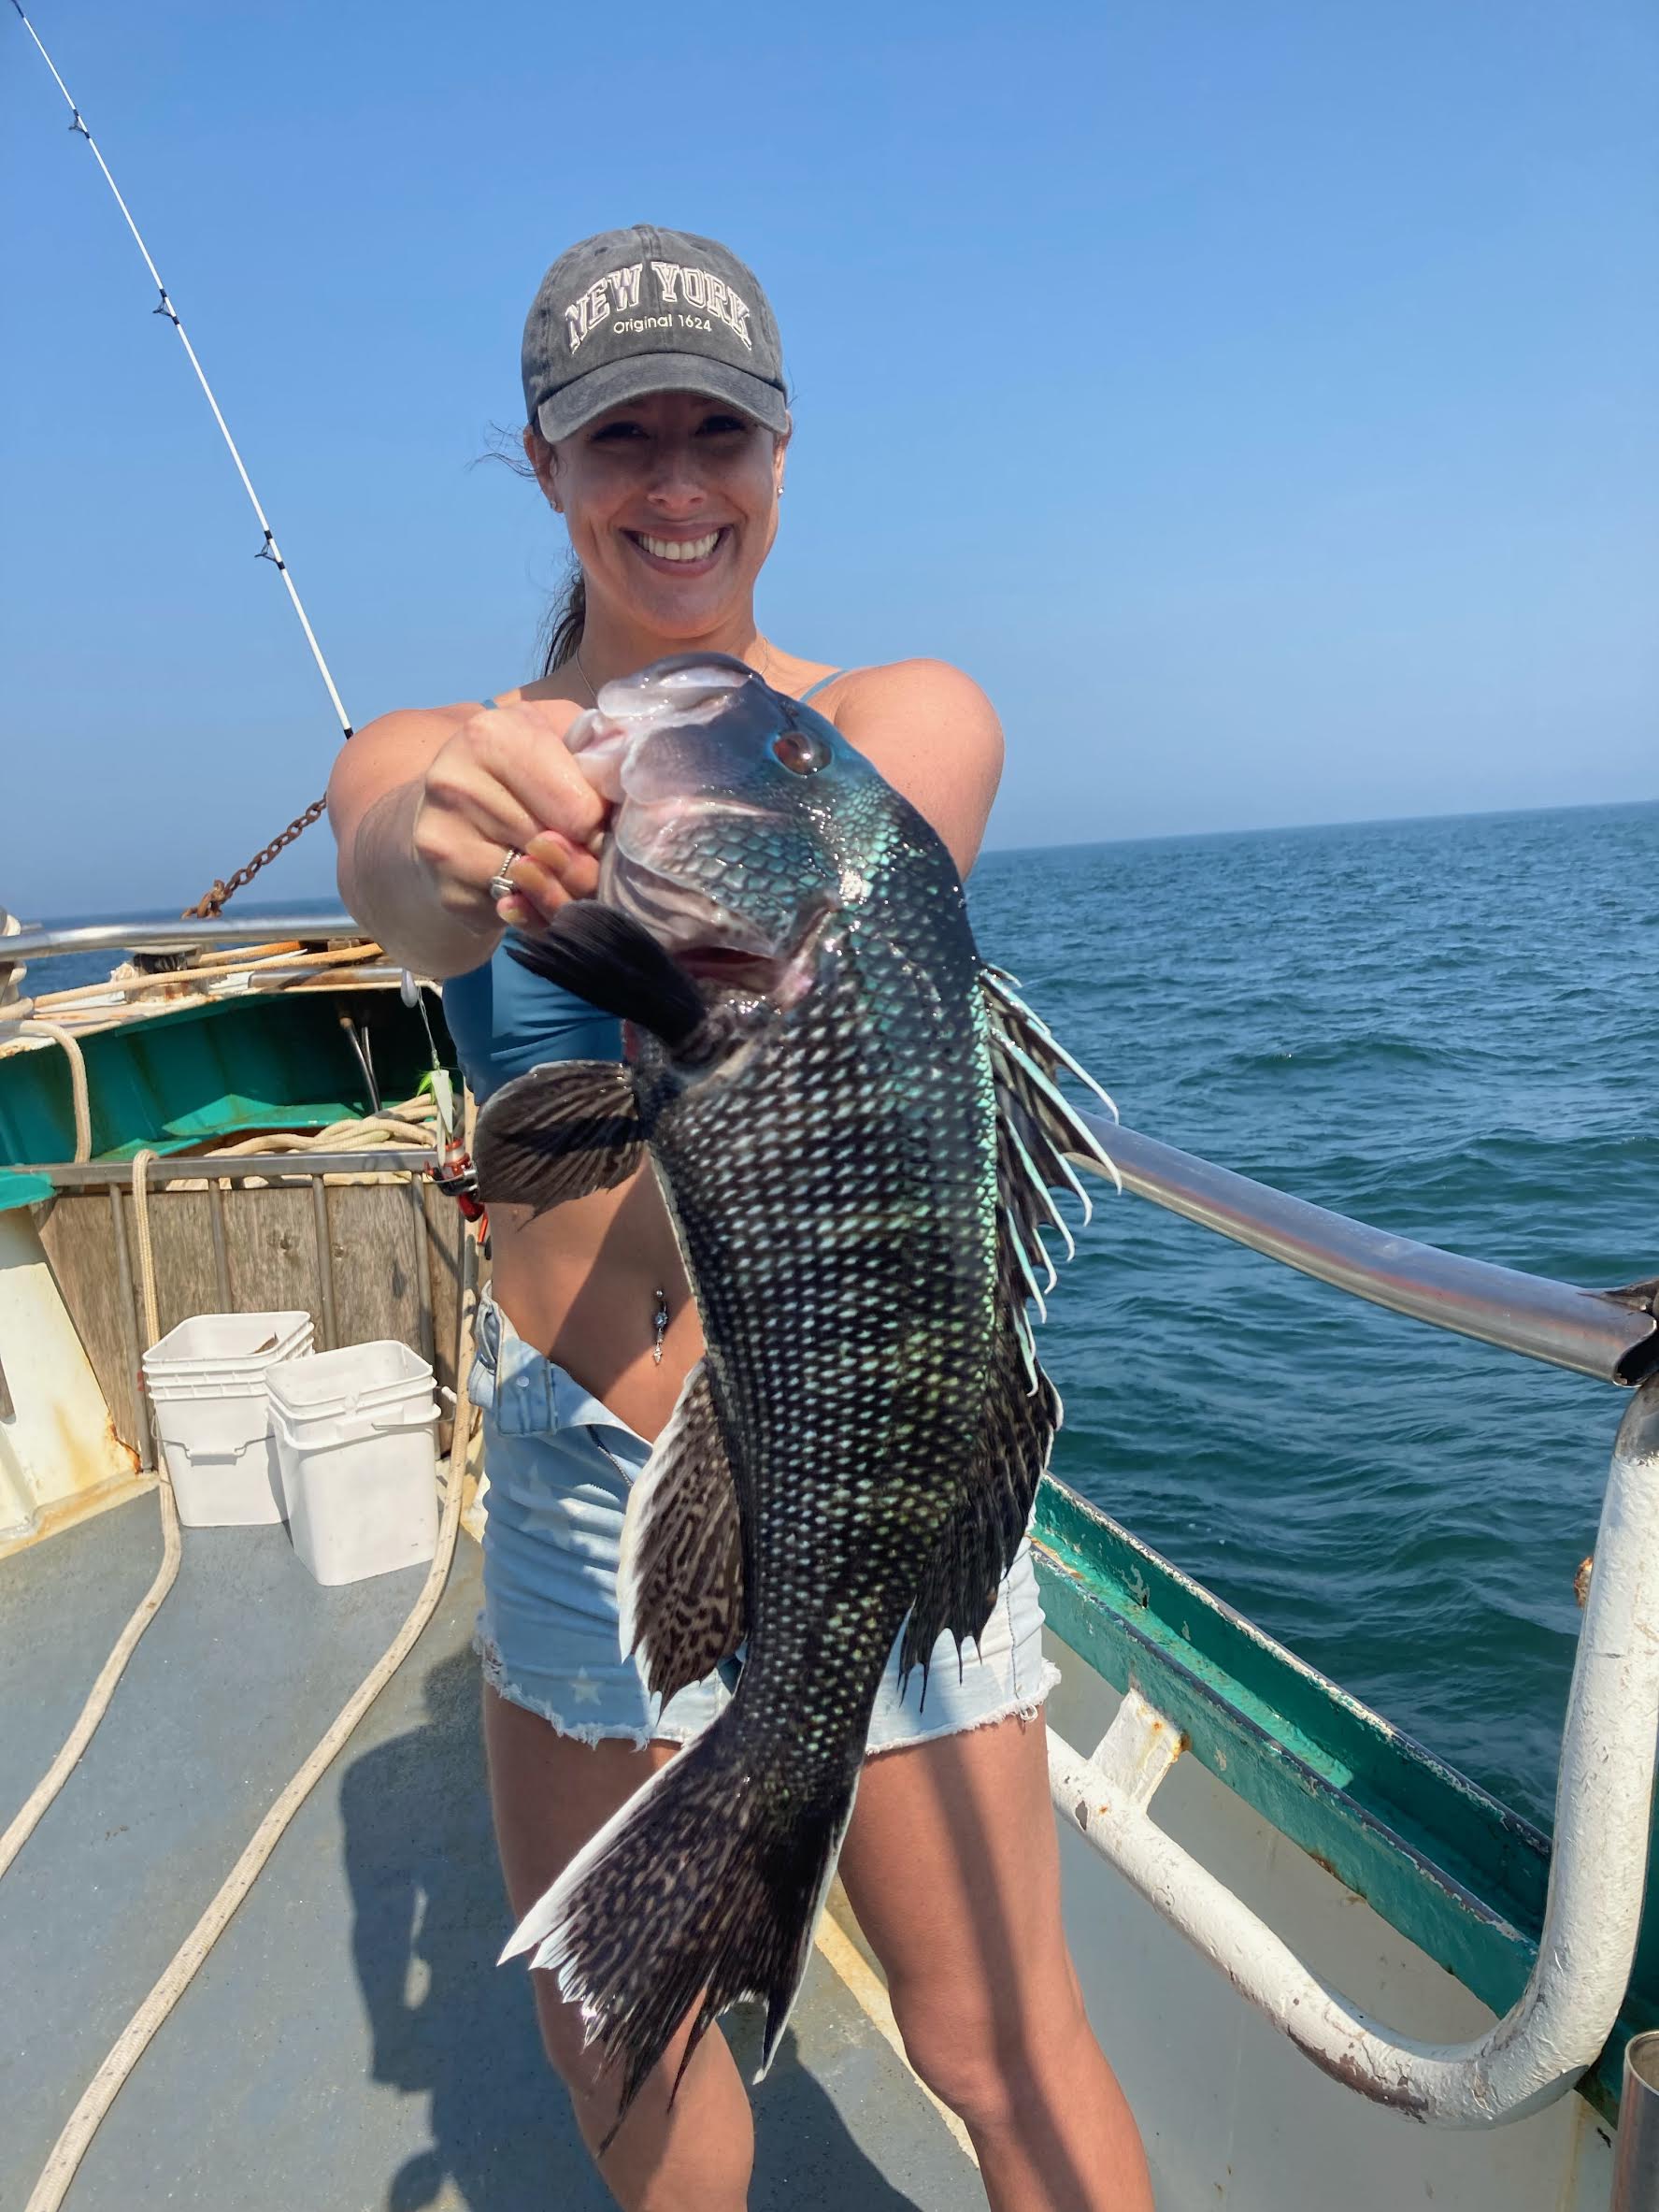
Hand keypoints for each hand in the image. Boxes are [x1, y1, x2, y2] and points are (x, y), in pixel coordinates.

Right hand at [410, 698, 606, 930]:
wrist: (449, 807)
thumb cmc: (519, 768)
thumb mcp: (557, 735)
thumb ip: (600, 750)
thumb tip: (654, 795)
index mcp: (489, 737)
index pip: (579, 809)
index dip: (599, 823)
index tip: (595, 819)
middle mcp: (456, 785)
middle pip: (559, 851)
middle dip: (584, 858)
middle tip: (584, 851)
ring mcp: (444, 842)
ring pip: (539, 887)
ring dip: (564, 888)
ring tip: (560, 869)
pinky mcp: (447, 890)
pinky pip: (518, 914)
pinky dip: (537, 910)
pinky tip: (530, 888)